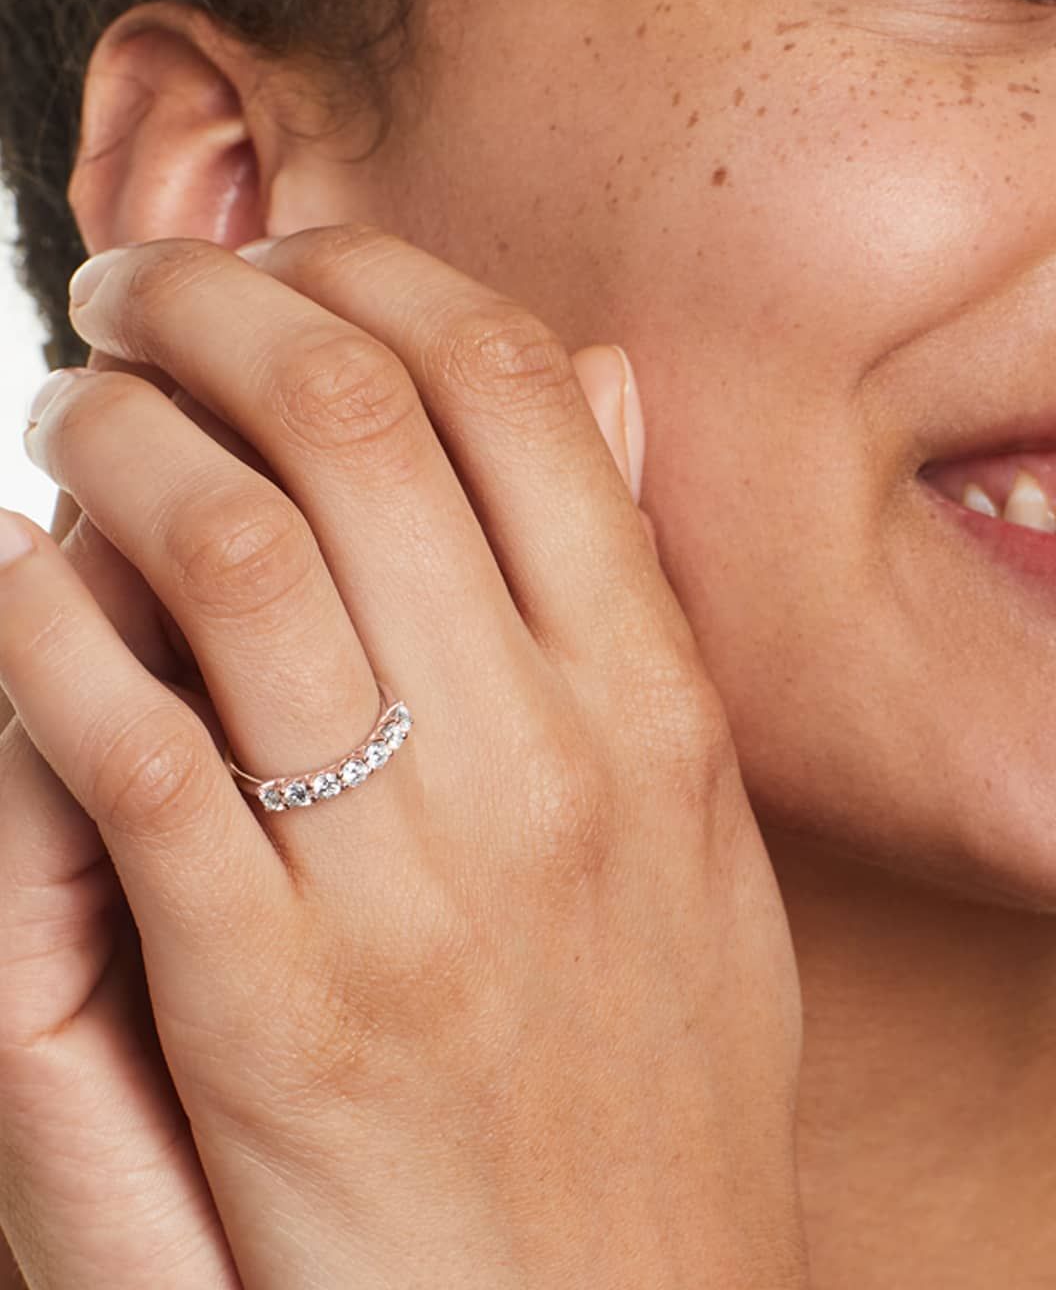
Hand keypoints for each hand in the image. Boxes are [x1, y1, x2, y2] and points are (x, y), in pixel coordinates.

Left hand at [0, 227, 808, 1288]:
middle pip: (355, 419)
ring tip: (74, 403)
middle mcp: (549, 755)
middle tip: (141, 289)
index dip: (382, 275)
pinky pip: (122, 741)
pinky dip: (36, 615)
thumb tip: (606, 386)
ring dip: (112, 429)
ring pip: (226, 546)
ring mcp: (407, 874)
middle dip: (215, 304)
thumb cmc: (662, 1074)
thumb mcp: (706, 830)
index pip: (519, 388)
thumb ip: (645, 601)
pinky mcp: (266, 999)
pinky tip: (10, 563)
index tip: (298, 261)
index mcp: (659, 701)